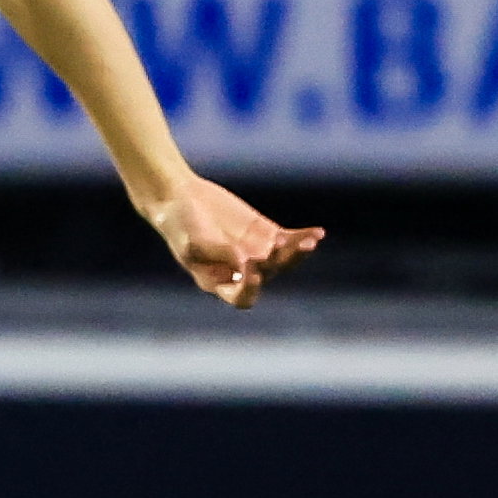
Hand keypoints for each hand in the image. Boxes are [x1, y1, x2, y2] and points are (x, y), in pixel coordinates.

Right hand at [147, 174, 321, 309]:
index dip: (250, 290)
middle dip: (279, 263)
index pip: (242, 298)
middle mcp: (242, 272)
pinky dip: (304, 237)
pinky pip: (290, 240)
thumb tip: (246, 261)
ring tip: (309, 242)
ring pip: (284, 259)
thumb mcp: (194, 241)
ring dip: (298, 253)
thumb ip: (220, 252)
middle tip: (282, 247)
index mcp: (219, 282)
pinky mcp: (266, 234)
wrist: (180, 199)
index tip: (252, 271)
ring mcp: (256, 253)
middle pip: (268, 275)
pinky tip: (318, 233)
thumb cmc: (179, 225)